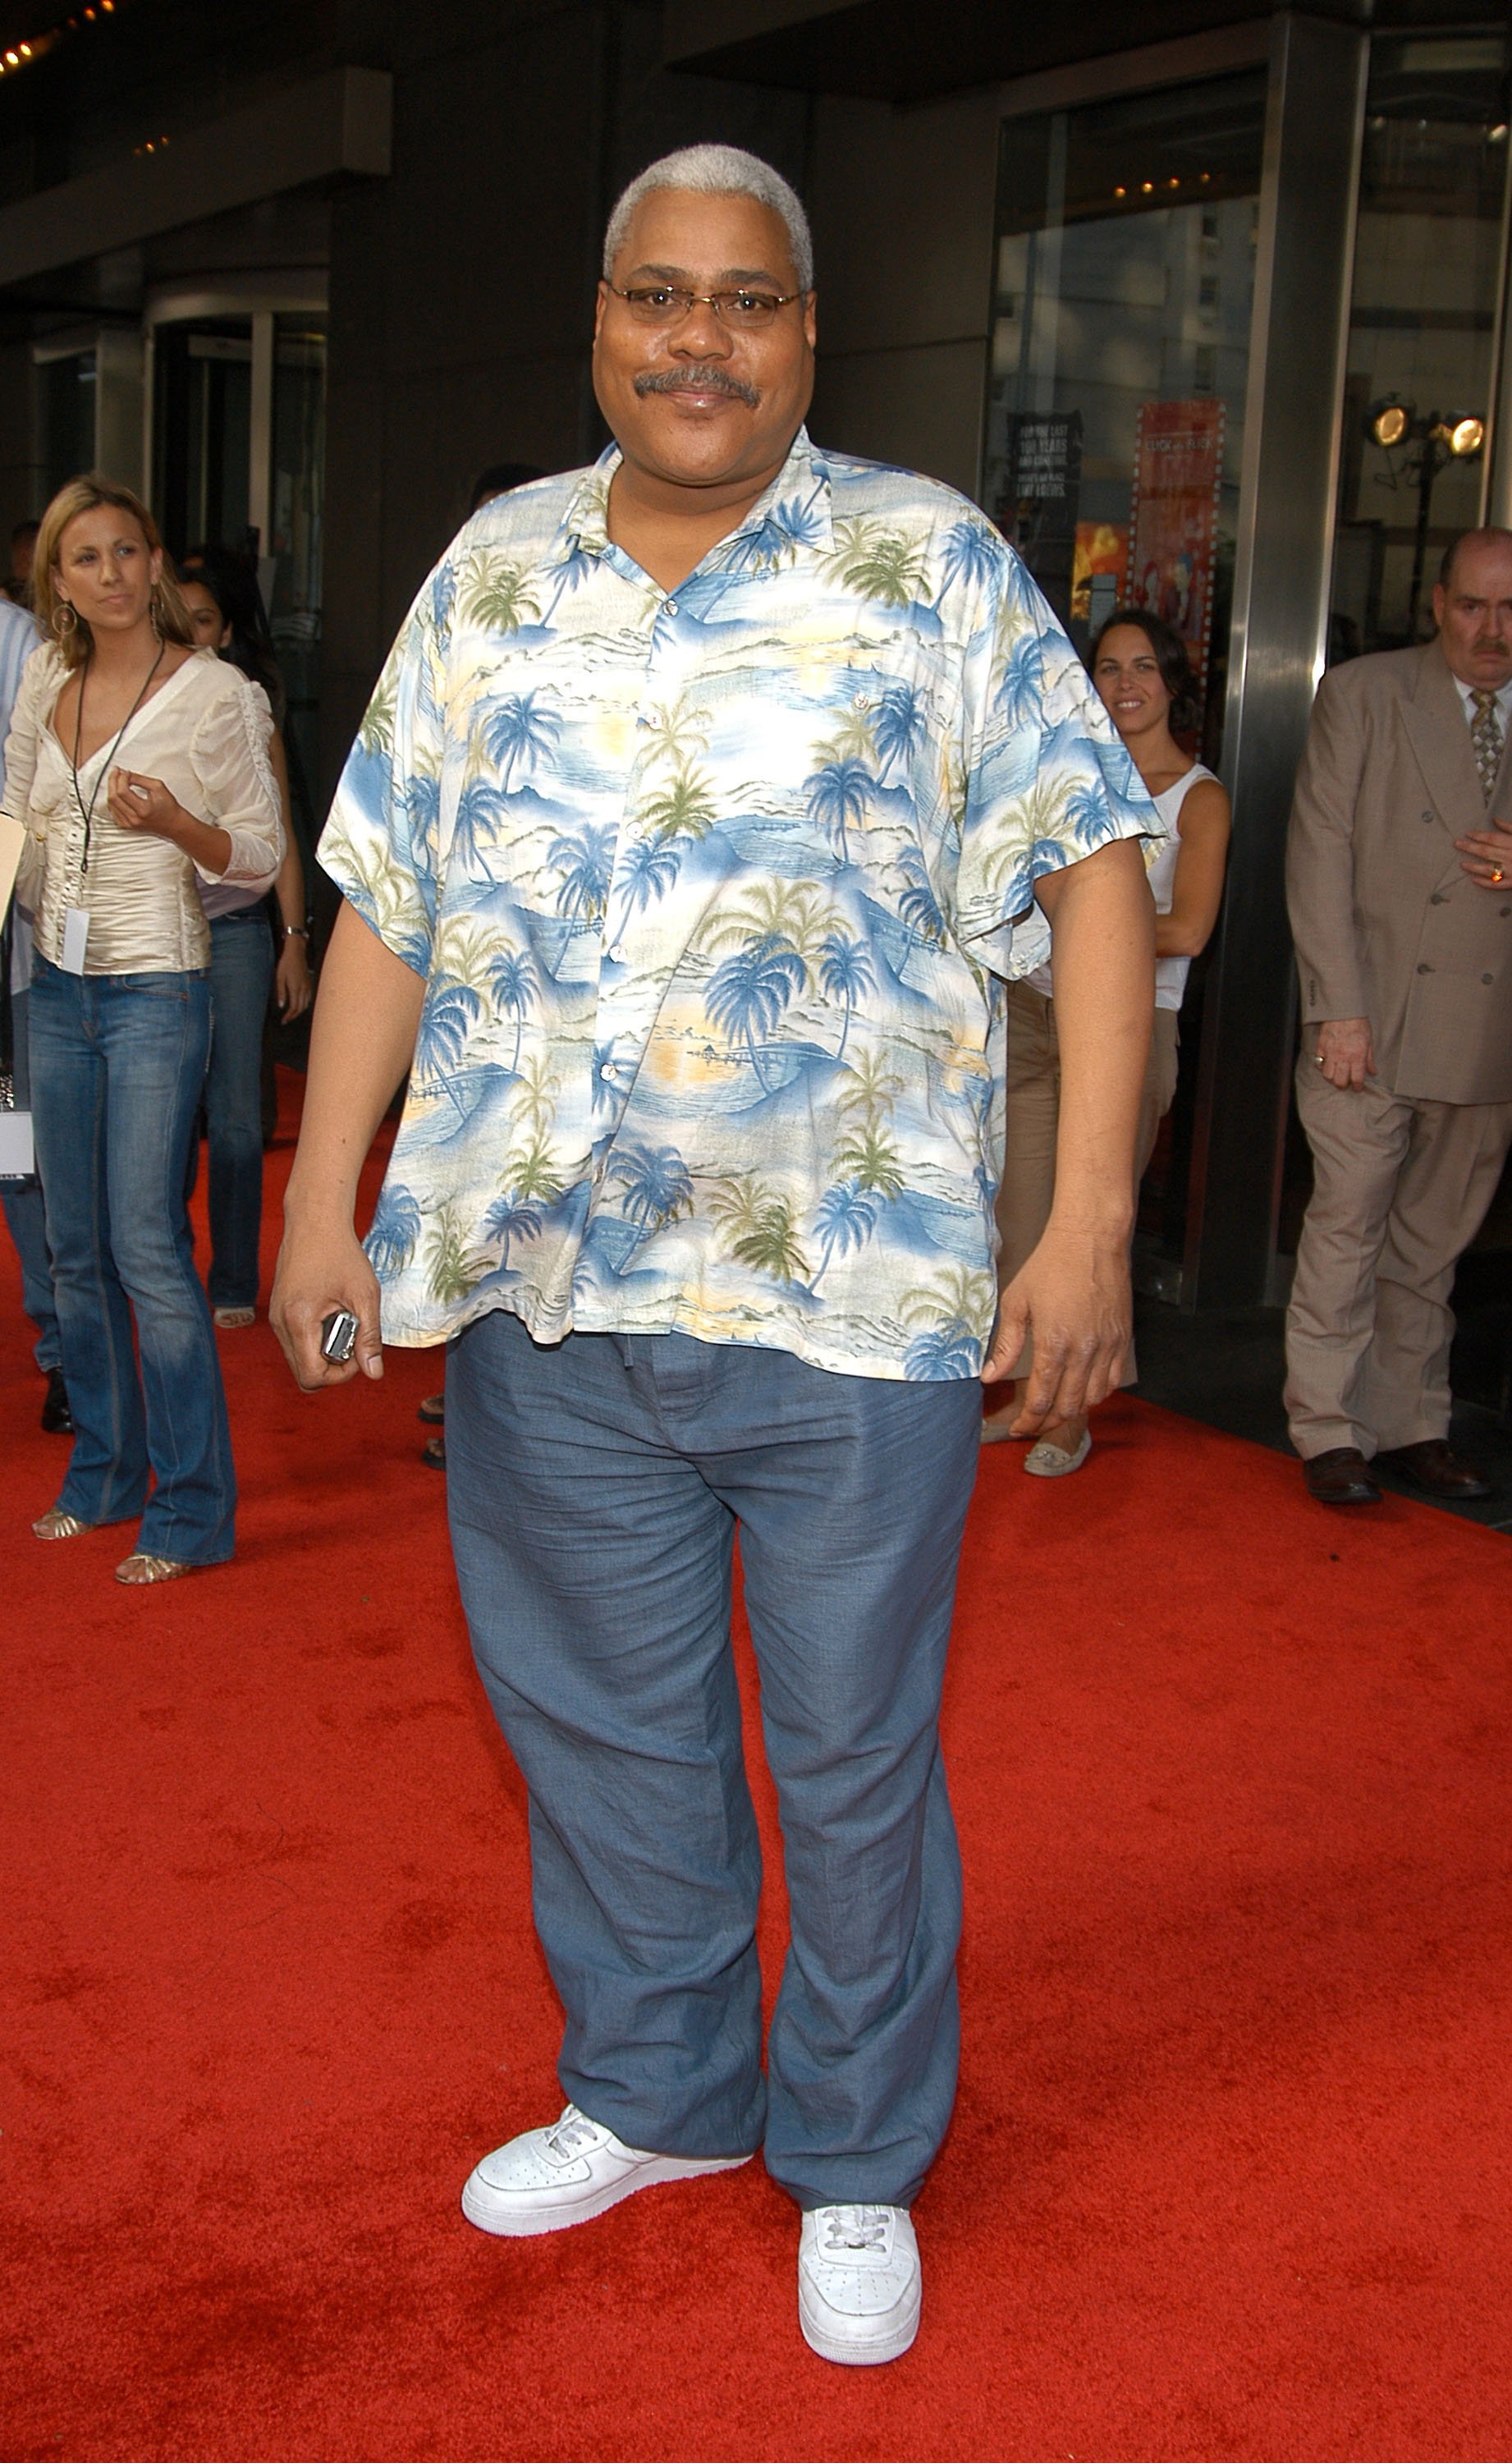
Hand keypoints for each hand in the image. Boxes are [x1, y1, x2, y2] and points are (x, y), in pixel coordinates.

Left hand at [107, 768, 185, 841]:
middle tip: (116, 772)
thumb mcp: (158, 787)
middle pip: (113, 797)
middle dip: (113, 781)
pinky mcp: (126, 825)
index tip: (125, 772)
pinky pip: (112, 811)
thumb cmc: (168, 807)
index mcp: (143, 810)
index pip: (123, 792)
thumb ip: (140, 779)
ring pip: (110, 804)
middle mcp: (134, 818)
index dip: (121, 778)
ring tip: (116, 780)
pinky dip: (112, 800)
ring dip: (111, 789)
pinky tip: (116, 793)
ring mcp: (129, 823)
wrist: (173, 823)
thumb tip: (126, 774)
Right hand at [270, 1220, 383, 1391]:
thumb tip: (374, 1373)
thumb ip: (370, 1337)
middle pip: (303, 1374)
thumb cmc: (341, 1253)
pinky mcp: (278, 1312)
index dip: (340, 1375)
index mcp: (299, 1321)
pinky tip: (332, 1318)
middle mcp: (280, 1323)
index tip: (358, 1353)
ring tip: (344, 1325)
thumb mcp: (364, 1295)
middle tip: (354, 1341)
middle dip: (333, 1367)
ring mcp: (276, 1318)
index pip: (312, 1377)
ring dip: (324, 1353)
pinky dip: (315, 1340)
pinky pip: (295, 1343)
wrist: (315, 1222)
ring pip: (298, 1359)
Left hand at [275, 935, 314, 1019]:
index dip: (289, 1016)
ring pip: (306, 1004)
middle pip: (301, 1008)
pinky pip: (309, 998)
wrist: (296, 952)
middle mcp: (303, 989)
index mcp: (295, 988)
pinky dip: (304, 1004)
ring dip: (299, 1011)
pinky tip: (299, 1004)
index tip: (283, 1021)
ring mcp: (308, 986)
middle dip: (293, 1016)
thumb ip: (281, 992)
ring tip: (291, 1014)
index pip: (293, 1008)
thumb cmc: (286, 963)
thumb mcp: (279, 977)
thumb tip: (281, 1006)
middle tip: (286, 1020)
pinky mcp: (309, 983)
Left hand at [982, 1222, 1130, 1434]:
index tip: (1015, 1428)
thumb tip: (989, 1376)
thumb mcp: (1016, 1302)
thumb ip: (1006, 1345)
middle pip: (1068, 1406)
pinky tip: (1083, 1391)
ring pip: (1093, 1398)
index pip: (1041, 1399)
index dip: (1027, 1421)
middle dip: (1046, 1422)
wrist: (1091, 1239)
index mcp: (1055, 1343)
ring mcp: (1108, 1346)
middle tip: (1031, 1423)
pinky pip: (1113, 1381)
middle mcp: (1085, 1351)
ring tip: (1054, 1410)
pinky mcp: (1123, 1339)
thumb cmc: (1050, 1265)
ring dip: (1072, 1410)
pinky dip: (1098, 1394)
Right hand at [1312, 1017, 1373, 1090]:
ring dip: (1332, 1078)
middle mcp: (1343, 1057)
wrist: (1344, 1011)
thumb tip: (1372, 1071)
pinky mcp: (1321, 1047)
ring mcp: (1330, 1053)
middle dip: (1343, 1085)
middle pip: (1339, 1081)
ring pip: (1327, 1075)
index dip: (1357, 1086)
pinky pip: (1318, 1063)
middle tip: (1346, 1083)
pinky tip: (1327, 1064)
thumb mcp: (1369, 1042)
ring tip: (1336, 1075)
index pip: (1356, 1079)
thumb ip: (1369, 1059)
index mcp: (1357, 1057)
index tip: (1358, 1087)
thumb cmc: (1358, 1024)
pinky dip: (1322, 1066)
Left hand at [1454, 820, 1511, 890]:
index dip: (1478, 835)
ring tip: (1462, 864)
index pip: (1492, 838)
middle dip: (1470, 847)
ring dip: (1473, 866)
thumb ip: (1511, 827)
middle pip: (1486, 852)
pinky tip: (1474, 880)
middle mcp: (1511, 857)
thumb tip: (1495, 820)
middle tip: (1457, 844)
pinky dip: (1485, 883)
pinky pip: (1497, 885)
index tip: (1467, 833)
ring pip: (1488, 869)